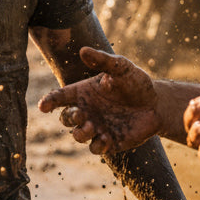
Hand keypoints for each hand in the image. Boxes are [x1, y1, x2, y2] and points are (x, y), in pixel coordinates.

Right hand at [37, 47, 160, 153]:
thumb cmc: (135, 83)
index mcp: (84, 92)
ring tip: (92, 126)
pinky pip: (96, 148)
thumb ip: (102, 61)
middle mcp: (87, 111)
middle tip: (81, 114)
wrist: (156, 104)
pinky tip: (105, 138)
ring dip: (81, 132)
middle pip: (66, 118)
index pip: (60, 97)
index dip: (49, 101)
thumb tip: (83, 50)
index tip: (43, 106)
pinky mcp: (109, 142)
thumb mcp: (121, 68)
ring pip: (78, 135)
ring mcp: (97, 127)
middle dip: (69, 118)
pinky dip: (97, 145)